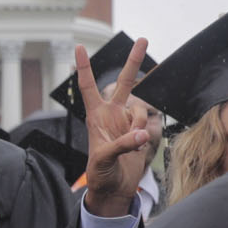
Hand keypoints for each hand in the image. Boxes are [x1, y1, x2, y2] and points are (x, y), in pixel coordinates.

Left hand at [78, 38, 152, 217]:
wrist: (114, 189)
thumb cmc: (99, 174)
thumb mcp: (103, 159)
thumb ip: (123, 143)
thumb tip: (142, 132)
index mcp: (95, 116)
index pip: (88, 86)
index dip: (83, 66)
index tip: (79, 46)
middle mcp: (111, 114)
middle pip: (123, 82)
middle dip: (134, 61)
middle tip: (143, 39)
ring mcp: (126, 122)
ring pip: (140, 109)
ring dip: (139, 125)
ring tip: (131, 144)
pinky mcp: (139, 131)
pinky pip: (148, 124)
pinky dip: (144, 135)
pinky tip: (136, 147)